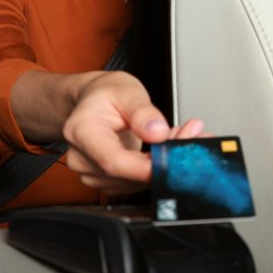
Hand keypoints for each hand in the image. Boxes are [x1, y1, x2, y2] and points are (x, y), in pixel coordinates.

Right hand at [62, 70, 203, 193]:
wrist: (93, 100)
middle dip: (164, 159)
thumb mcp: (128, 91)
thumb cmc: (106, 93)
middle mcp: (81, 157)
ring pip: (133, 181)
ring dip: (162, 163)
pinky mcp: (106, 180)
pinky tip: (166, 149)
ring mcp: (92, 172)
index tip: (173, 161)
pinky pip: (134, 181)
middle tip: (191, 136)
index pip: (113, 161)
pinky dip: (155, 168)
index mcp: (81, 130)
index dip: (145, 168)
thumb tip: (159, 133)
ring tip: (179, 135)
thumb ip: (143, 113)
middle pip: (126, 173)